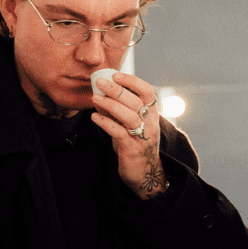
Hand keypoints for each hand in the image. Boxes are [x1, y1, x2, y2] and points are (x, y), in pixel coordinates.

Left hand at [90, 71, 167, 198]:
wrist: (145, 173)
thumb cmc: (136, 143)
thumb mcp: (133, 124)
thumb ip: (120, 109)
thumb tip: (100, 93)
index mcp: (153, 114)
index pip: (147, 92)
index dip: (132, 81)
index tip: (115, 75)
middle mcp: (151, 123)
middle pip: (136, 102)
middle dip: (116, 90)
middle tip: (99, 82)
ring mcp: (143, 136)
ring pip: (129, 116)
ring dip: (110, 105)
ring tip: (94, 98)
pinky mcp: (132, 149)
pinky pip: (118, 132)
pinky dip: (105, 123)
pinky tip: (94, 117)